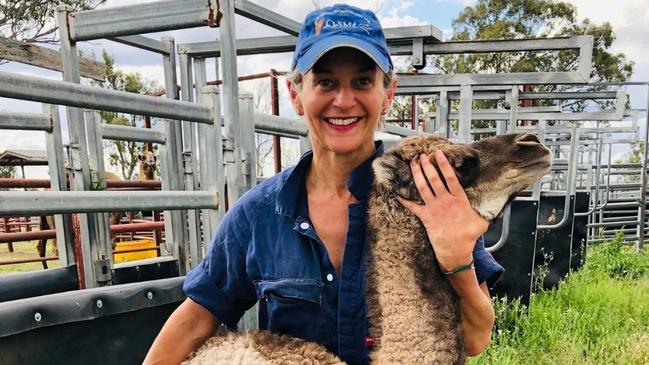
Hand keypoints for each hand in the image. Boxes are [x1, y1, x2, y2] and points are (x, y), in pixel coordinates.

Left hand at [397, 150, 487, 270]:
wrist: (456, 251)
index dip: (444, 164)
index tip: (439, 153)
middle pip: (433, 179)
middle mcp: (445, 201)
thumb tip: (496, 203)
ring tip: (412, 163)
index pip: (450, 178)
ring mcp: (434, 208)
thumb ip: (484, 210)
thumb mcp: (482, 221)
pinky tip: (397, 193)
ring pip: (423, 188)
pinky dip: (404, 200)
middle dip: (426, 165)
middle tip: (421, 155)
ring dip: (417, 174)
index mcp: (459, 199)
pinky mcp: (426, 217)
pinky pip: (413, 207)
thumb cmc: (469, 236)